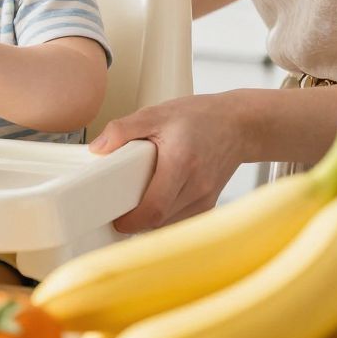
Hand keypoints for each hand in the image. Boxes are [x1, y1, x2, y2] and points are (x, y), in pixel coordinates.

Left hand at [88, 92, 251, 232]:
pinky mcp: (209, 203)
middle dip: (136, 221)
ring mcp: (206, 197)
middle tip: (118, 210)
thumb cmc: (201, 117)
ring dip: (150, 220)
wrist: (238, 124)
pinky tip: (154, 204)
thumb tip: (98, 148)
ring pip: (171, 223)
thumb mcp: (156, 113)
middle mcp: (197, 185)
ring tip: (134, 206)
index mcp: (181, 164)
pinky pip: (182, 219)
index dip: (132, 221)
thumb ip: (123, 129)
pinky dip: (165, 216)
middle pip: (161, 220)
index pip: (155, 208)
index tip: (116, 220)